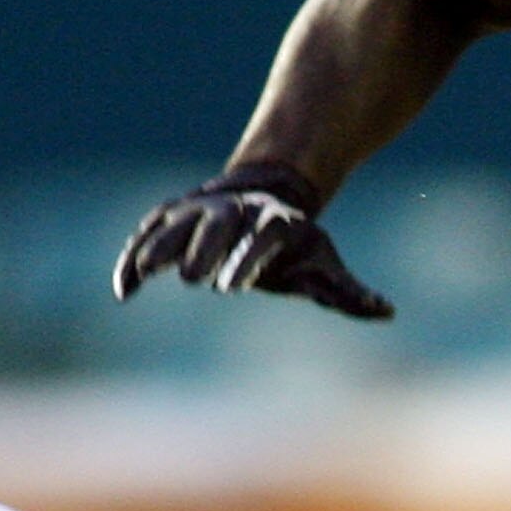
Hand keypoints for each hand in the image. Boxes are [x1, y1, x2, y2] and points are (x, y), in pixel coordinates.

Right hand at [113, 162, 392, 319]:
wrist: (266, 198)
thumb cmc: (296, 247)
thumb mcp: (322, 268)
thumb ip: (346, 292)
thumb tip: (385, 311)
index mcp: (275, 224)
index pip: (261, 238)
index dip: (246, 259)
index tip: (232, 287)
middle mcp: (236, 210)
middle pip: (218, 223)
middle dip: (206, 247)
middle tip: (197, 281)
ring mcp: (201, 209)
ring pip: (177, 222)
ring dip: (162, 244)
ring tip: (146, 272)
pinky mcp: (172, 218)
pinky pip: (149, 234)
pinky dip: (134, 258)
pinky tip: (124, 292)